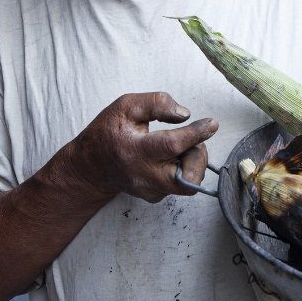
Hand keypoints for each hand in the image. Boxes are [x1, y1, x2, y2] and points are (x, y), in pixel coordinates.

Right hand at [60, 92, 218, 202]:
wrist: (90, 166)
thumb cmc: (108, 132)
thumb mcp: (126, 106)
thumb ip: (157, 104)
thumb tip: (185, 114)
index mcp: (135, 150)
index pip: (172, 144)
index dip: (196, 133)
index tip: (211, 124)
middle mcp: (144, 176)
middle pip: (189, 177)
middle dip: (198, 156)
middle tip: (190, 140)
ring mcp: (150, 190)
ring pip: (189, 183)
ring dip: (192, 162)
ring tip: (177, 148)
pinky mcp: (156, 196)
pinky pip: (181, 185)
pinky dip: (183, 170)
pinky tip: (169, 159)